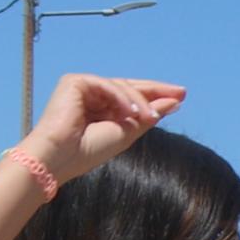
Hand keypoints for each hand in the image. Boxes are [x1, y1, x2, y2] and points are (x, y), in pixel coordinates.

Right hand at [24, 74, 185, 183]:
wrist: (59, 158)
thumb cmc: (87, 151)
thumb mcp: (126, 133)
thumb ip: (148, 117)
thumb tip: (174, 102)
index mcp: (102, 108)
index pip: (131, 97)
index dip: (156, 96)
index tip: (180, 98)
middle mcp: (92, 95)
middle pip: (128, 87)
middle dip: (155, 90)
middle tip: (180, 92)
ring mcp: (82, 87)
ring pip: (119, 86)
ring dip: (139, 101)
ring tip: (152, 116)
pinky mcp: (73, 82)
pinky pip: (104, 84)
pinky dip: (119, 97)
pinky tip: (131, 112)